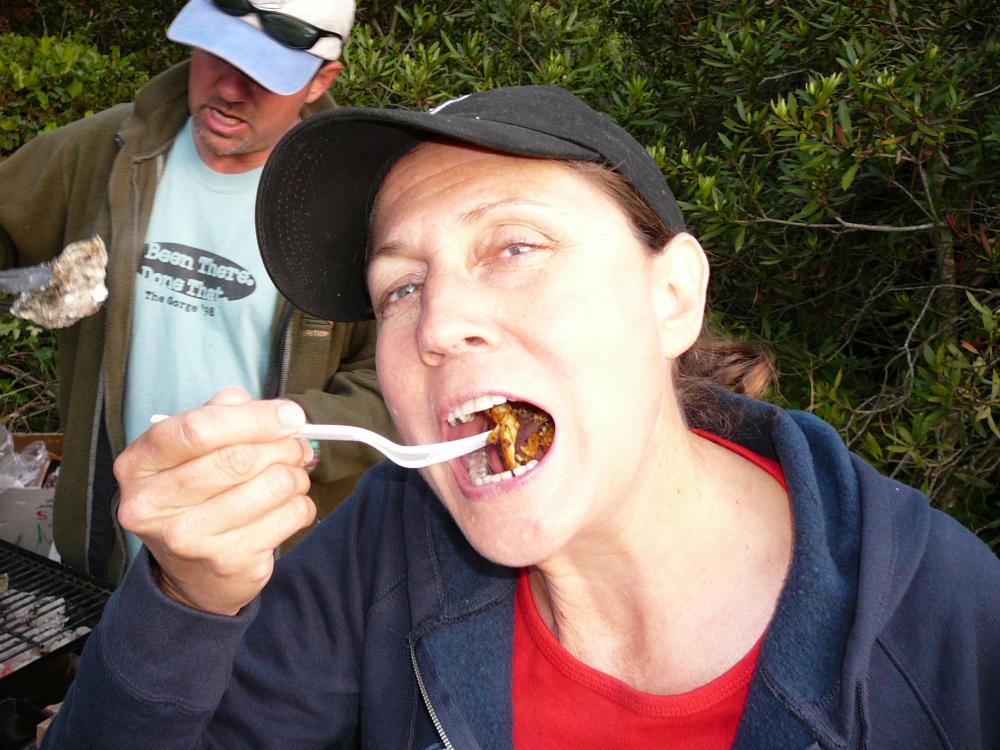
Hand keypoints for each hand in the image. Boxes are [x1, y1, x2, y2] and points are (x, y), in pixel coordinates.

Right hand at [115, 387, 315, 614]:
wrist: (191, 575)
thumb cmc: (195, 497)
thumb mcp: (191, 452)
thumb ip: (220, 416)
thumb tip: (267, 407)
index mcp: (138, 465)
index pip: (198, 429)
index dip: (254, 418)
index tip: (289, 415)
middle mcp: (153, 505)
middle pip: (240, 458)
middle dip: (283, 446)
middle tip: (297, 446)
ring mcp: (189, 538)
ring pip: (273, 485)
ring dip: (296, 475)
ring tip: (292, 476)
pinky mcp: (228, 561)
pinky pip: (291, 514)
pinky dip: (301, 503)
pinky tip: (288, 505)